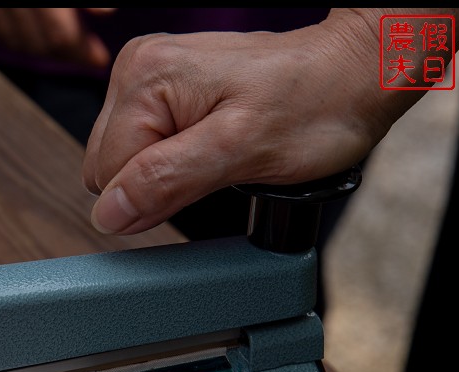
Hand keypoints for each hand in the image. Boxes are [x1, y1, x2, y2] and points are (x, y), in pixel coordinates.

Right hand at [0, 8, 114, 68]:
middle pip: (38, 44)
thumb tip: (106, 13)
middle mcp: (13, 0)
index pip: (59, 35)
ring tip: (64, 44)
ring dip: (41, 50)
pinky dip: (14, 39)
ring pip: (15, 42)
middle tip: (86, 52)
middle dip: (66, 54)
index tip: (99, 58)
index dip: (81, 52)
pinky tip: (34, 34)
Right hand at [83, 9, 436, 234]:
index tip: (201, 181)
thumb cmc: (314, 106)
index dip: (150, 196)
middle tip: (214, 164)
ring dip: (166, 171)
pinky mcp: (164, 89)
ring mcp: (149, 76)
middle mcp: (137, 69)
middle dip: (155, 182)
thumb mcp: (238, 154)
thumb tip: (110, 214)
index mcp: (145, 79)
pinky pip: (143, 146)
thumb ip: (164, 182)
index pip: (105, 174)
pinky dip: (175, 157)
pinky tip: (212, 142)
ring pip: (123, 162)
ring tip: (218, 150)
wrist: (353, 74)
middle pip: (107, 167)